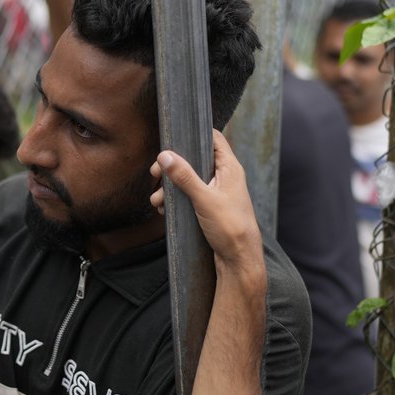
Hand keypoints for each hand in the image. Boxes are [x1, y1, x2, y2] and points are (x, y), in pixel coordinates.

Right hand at [150, 130, 263, 278]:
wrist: (238, 260)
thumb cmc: (231, 227)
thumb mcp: (204, 199)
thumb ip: (185, 176)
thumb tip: (166, 155)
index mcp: (229, 168)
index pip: (214, 139)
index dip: (195, 134)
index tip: (174, 137)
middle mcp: (223, 177)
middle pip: (195, 160)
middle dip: (172, 167)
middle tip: (156, 174)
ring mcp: (215, 193)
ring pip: (188, 180)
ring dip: (170, 188)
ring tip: (157, 200)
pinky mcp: (208, 208)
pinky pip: (188, 197)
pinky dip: (175, 201)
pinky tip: (164, 210)